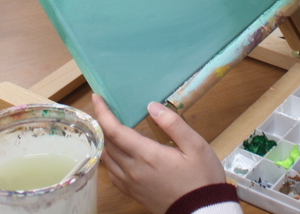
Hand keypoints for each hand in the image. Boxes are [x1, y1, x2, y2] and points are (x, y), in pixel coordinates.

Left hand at [92, 94, 226, 213]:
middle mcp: (133, 170)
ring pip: (106, 159)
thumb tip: (152, 106)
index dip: (103, 113)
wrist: (202, 211)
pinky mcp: (133, 193)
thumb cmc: (202, 178)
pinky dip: (108, 159)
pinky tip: (115, 153)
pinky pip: (112, 173)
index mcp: (147, 155)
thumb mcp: (195, 146)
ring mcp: (131, 183)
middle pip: (107, 143)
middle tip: (103, 108)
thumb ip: (173, 124)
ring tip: (107, 127)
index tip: (97, 97)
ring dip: (103, 141)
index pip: (115, 131)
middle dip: (101, 123)